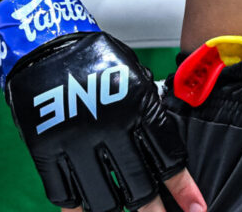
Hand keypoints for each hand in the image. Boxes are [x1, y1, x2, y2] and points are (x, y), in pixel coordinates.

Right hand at [0, 0, 206, 211]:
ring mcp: (74, 142)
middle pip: (138, 187)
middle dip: (155, 211)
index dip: (184, 189)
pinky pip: (64, 195)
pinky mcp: (45, 151)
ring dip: (118, 211)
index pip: (168, 158)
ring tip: (126, 211)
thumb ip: (153, 112)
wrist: (45, 46)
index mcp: (137, 106)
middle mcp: (108, 128)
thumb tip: (170, 153)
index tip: (196, 208)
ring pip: (103, 200)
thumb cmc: (95, 58)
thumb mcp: (136, 77)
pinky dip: (77, 211)